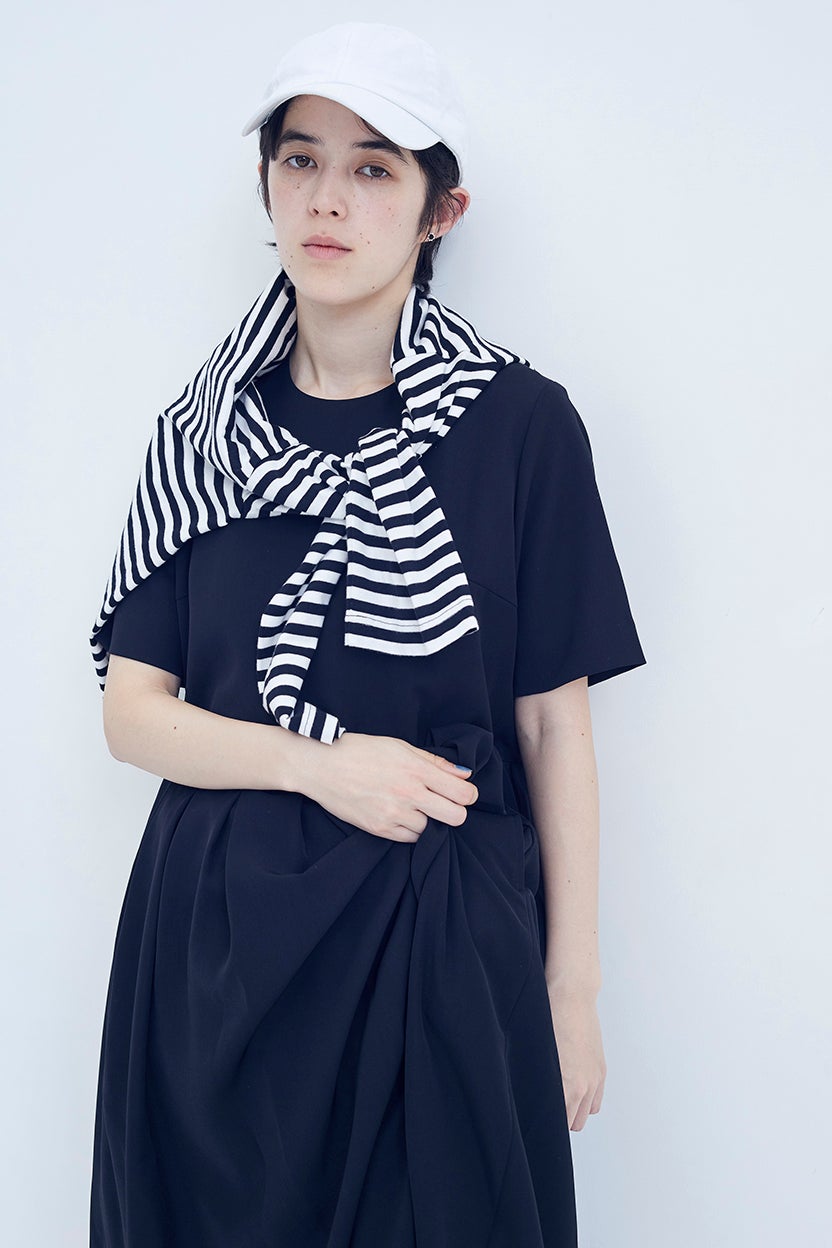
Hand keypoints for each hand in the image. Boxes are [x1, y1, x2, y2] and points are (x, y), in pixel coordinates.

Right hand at [299, 731, 478, 842]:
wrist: (322, 766)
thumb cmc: (361, 751)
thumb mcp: (400, 746)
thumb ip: (435, 762)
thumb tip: (464, 774)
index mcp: (416, 770)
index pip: (463, 793)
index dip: (468, 795)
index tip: (462, 793)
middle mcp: (409, 794)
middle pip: (456, 817)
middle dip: (454, 811)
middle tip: (443, 803)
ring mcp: (394, 814)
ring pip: (431, 829)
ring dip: (427, 820)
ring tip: (411, 805)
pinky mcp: (380, 829)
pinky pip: (410, 838)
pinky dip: (409, 829)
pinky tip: (398, 813)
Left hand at [546, 982, 606, 1130]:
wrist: (572, 993)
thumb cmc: (548, 1016)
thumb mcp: (536, 1052)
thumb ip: (535, 1081)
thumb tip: (527, 1097)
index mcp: (567, 1085)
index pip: (558, 1124)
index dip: (544, 1123)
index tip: (534, 1118)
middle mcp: (585, 1086)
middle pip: (573, 1124)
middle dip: (559, 1120)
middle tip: (542, 1107)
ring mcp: (595, 1077)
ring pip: (586, 1114)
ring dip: (574, 1111)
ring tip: (557, 1098)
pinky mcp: (601, 1068)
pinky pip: (596, 1100)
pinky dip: (586, 1101)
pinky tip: (572, 1089)